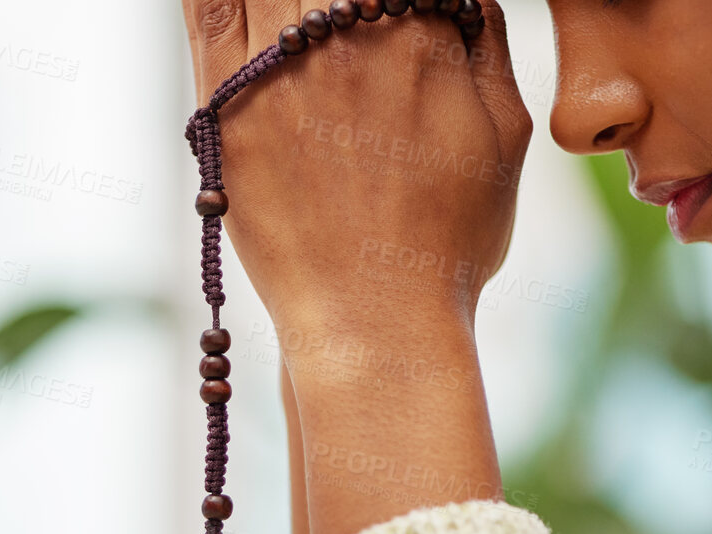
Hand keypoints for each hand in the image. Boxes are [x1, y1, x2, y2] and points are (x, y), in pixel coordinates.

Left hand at [180, 1, 531, 337]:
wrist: (378, 323)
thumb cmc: (448, 245)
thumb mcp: (505, 139)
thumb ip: (487, 47)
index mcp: (422, 38)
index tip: (389, 9)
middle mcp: (347, 39)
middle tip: (343, 13)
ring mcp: (278, 70)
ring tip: (297, 14)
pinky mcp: (224, 106)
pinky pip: (206, 8)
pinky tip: (242, 3)